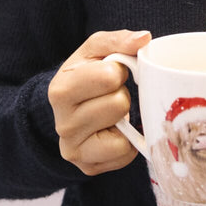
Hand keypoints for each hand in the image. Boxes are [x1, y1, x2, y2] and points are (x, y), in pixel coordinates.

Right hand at [48, 30, 151, 175]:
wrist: (69, 109)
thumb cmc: (86, 75)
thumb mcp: (95, 51)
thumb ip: (118, 40)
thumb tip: (144, 38)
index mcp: (60, 90)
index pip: (109, 76)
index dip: (118, 71)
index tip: (110, 74)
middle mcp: (62, 124)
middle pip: (119, 104)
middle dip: (121, 96)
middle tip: (109, 95)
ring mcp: (73, 149)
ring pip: (123, 133)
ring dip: (124, 119)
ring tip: (110, 113)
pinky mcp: (88, 167)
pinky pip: (126, 154)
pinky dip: (127, 142)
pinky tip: (114, 132)